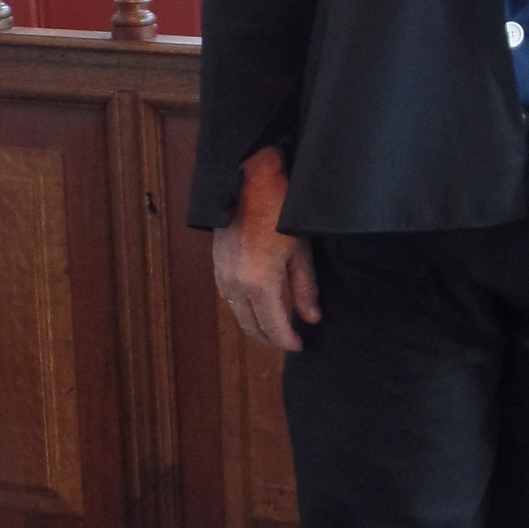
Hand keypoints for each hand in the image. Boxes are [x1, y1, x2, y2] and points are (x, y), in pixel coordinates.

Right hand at [212, 147, 320, 352]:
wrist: (247, 181)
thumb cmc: (279, 211)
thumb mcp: (300, 251)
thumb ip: (305, 288)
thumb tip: (311, 318)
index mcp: (258, 285)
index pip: (273, 327)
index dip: (287, 341)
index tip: (300, 346)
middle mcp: (235, 286)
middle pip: (251, 326)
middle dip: (270, 338)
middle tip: (289, 340)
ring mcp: (222, 276)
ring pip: (238, 314)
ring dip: (256, 324)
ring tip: (276, 326)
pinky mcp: (217, 266)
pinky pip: (230, 299)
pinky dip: (244, 308)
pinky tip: (258, 305)